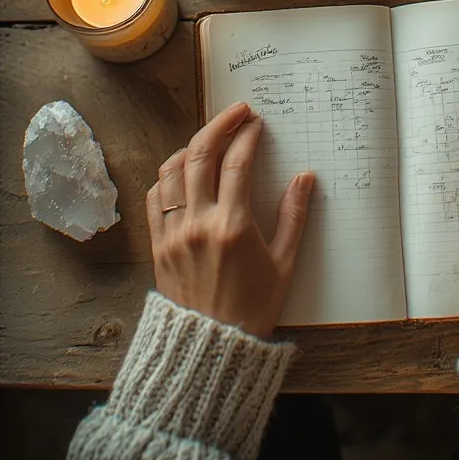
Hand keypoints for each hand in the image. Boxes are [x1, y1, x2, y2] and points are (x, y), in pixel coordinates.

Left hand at [145, 101, 314, 338]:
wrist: (211, 347)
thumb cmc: (253, 307)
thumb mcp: (284, 263)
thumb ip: (294, 217)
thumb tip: (304, 178)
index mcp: (233, 226)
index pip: (237, 164)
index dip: (247, 136)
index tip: (256, 123)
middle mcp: (198, 222)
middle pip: (200, 155)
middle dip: (219, 125)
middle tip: (236, 112)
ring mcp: (173, 232)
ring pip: (171, 171)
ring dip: (191, 147)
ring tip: (209, 139)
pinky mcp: (157, 244)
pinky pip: (154, 197)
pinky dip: (167, 177)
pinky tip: (183, 174)